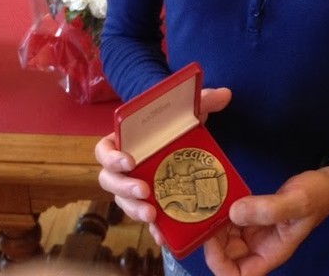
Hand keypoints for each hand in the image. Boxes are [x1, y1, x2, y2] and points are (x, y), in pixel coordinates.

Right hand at [95, 86, 232, 246]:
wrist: (185, 142)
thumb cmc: (177, 124)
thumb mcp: (189, 111)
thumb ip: (203, 100)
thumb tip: (225, 94)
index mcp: (126, 141)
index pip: (104, 150)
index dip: (111, 157)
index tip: (130, 161)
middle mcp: (124, 166)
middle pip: (109, 181)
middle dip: (124, 188)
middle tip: (145, 191)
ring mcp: (134, 186)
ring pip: (123, 202)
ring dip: (134, 210)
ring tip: (152, 215)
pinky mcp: (148, 202)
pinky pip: (143, 217)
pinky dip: (151, 228)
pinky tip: (162, 234)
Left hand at [203, 165, 328, 275]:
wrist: (328, 184)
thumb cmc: (316, 196)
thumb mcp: (296, 202)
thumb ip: (267, 209)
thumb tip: (234, 212)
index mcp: (272, 253)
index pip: (238, 275)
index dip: (219, 264)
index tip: (212, 239)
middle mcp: (261, 247)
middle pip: (228, 258)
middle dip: (214, 242)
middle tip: (206, 215)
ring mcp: (258, 231)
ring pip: (227, 239)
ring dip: (216, 225)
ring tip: (210, 204)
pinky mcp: (256, 216)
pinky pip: (234, 220)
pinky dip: (224, 212)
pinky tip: (220, 196)